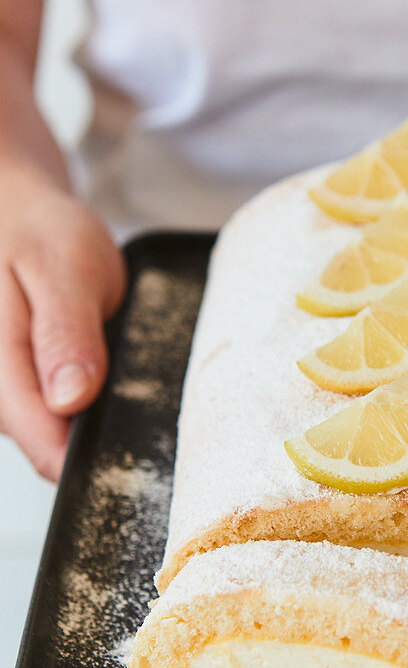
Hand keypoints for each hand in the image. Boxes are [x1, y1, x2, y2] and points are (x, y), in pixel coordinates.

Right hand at [0, 165, 124, 480]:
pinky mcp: (14, 390)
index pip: (44, 447)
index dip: (93, 454)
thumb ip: (67, 332)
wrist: (15, 213)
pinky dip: (80, 400)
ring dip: (88, 414)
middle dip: (96, 429)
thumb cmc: (38, 232)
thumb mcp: (64, 266)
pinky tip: (91, 369)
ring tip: (104, 361)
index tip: (134, 435)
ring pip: (53, 435)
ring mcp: (2, 393)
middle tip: (122, 374)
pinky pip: (53, 416)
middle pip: (50, 449)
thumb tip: (70, 398)